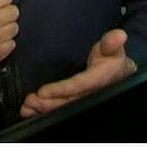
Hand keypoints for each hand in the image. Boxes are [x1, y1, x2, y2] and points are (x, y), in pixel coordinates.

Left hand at [20, 28, 136, 118]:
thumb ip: (111, 43)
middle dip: (48, 103)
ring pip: (63, 108)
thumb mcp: (112, 48)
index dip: (61, 90)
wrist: (117, 73)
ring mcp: (83, 100)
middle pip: (68, 102)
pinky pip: (60, 108)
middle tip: (30, 101)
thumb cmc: (111, 60)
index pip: (79, 86)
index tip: (43, 91)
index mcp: (99, 80)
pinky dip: (46, 110)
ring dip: (44, 109)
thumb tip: (119, 35)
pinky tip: (32, 111)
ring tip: (28, 107)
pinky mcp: (75, 102)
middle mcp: (91, 93)